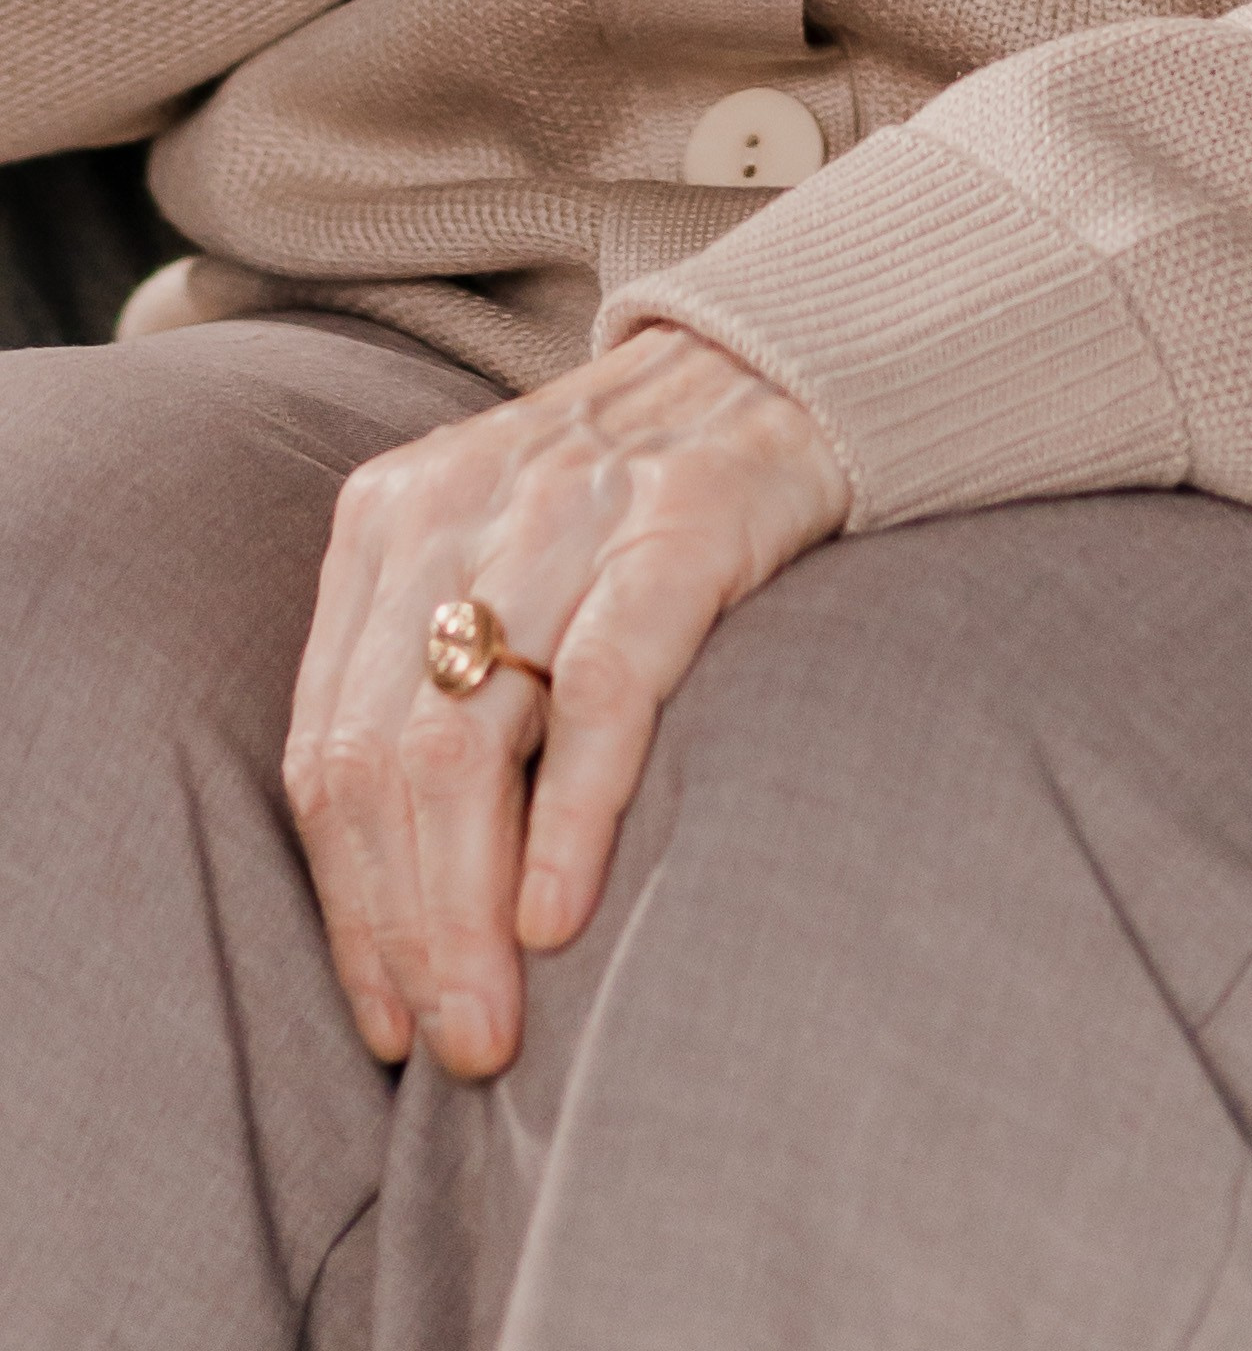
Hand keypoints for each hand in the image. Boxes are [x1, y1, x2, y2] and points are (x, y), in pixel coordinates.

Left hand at [284, 327, 848, 1080]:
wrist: (778, 359)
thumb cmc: (628, 500)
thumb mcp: (495, 553)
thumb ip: (429, 676)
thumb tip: (392, 898)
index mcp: (390, 518)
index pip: (324, 744)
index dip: (342, 900)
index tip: (379, 1014)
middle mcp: (456, 508)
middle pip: (381, 757)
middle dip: (398, 927)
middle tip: (443, 1041)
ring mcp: (564, 512)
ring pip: (465, 740)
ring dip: (464, 906)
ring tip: (491, 1020)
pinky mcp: (678, 524)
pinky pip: (600, 690)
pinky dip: (568, 813)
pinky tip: (556, 911)